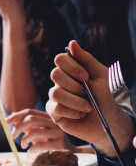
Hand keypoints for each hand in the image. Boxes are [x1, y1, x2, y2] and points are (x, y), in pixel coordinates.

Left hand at [6, 108, 74, 151]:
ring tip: (23, 145)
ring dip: (24, 139)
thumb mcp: (40, 131)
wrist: (71, 153)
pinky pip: (41, 144)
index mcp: (48, 117)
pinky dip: (32, 148)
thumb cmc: (51, 141)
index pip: (30, 111)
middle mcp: (54, 122)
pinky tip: (30, 151)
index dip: (16, 115)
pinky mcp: (60, 144)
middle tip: (13, 136)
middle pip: (31, 119)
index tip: (6, 121)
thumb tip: (13, 121)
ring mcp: (58, 132)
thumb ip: (29, 126)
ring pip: (35, 131)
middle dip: (18, 127)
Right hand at [46, 40, 133, 156]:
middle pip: (55, 74)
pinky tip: (81, 115)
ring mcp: (56, 97)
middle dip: (75, 86)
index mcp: (72, 71)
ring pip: (55, 93)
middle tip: (88, 93)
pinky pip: (56, 108)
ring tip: (88, 107)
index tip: (86, 77)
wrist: (111, 122)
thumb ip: (87, 59)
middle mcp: (62, 82)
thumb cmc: (108, 98)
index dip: (71, 67)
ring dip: (76, 101)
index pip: (60, 59)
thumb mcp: (102, 76)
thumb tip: (72, 42)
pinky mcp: (54, 112)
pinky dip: (72, 112)